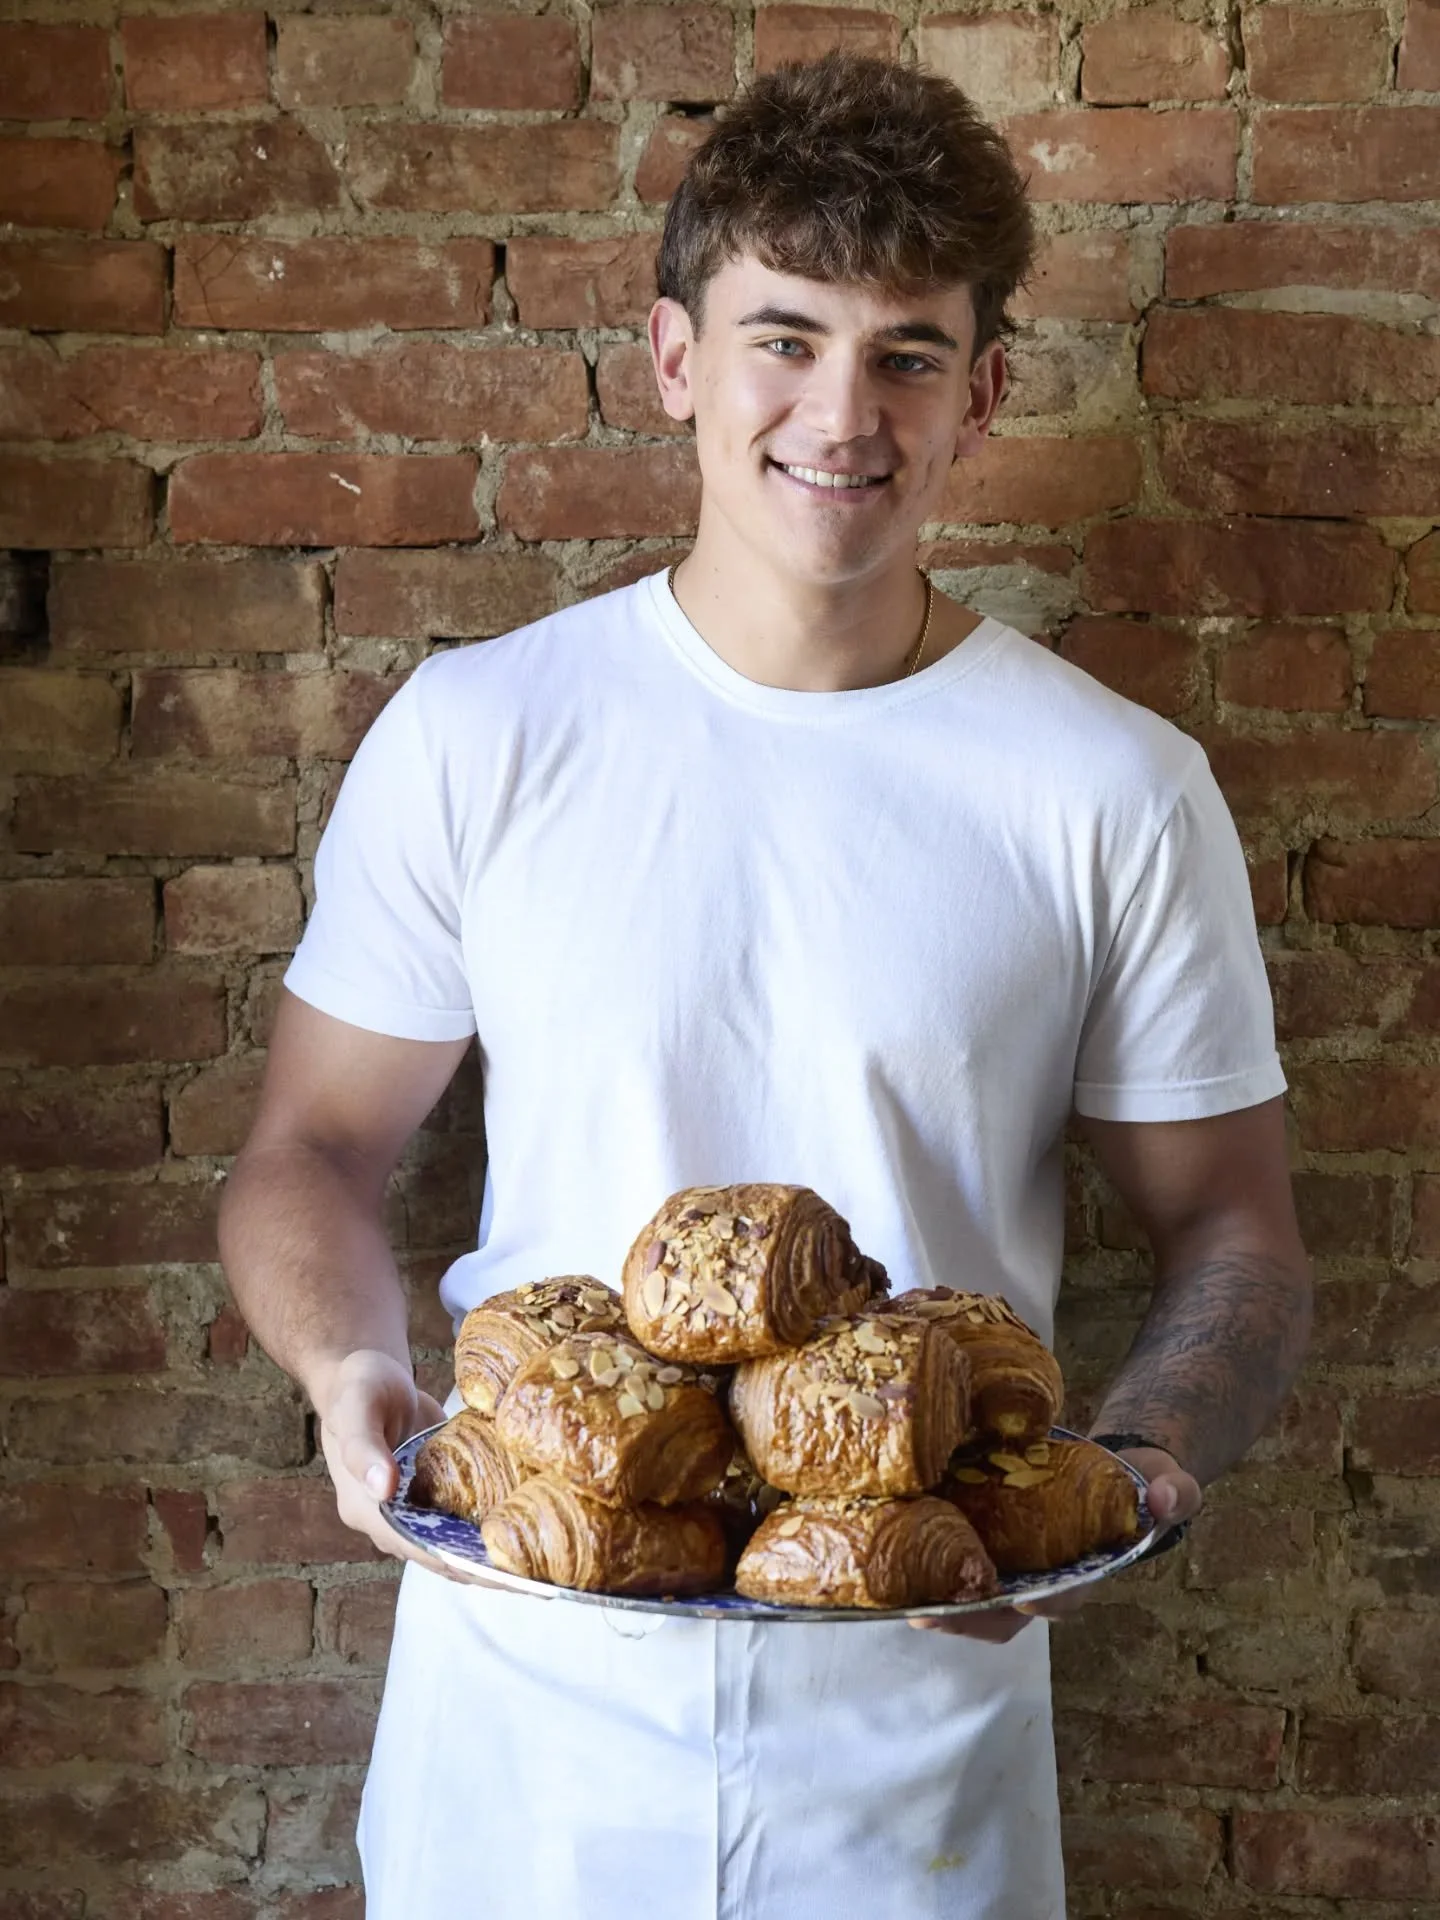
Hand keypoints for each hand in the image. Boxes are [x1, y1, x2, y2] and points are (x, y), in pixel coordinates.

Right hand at [313, 1348, 516, 1591]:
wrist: (367, 1371)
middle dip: (487, 1569)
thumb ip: (364, 1448)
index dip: (459, 1564)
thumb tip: (384, 1488)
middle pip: (442, 1554)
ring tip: (542, 1566)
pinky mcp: (435, 1491)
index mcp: (368, 1511)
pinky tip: (527, 1527)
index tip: (501, 1576)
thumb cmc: (357, 1387)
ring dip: (493, 1554)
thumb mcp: (356, 1410)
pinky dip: (490, 1523)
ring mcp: (415, 1507)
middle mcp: (392, 1519)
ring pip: (456, 1540)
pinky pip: (463, 1514)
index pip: (419, 1548)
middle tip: (539, 1579)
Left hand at [910, 1445, 1202, 1639]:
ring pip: (970, 1598)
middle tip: (936, 1613)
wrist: (1112, 1467)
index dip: (1045, 1603)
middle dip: (971, 1617)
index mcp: (1082, 1574)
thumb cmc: (1140, 1486)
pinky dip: (927, 1564)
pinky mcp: (982, 1536)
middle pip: (1003, 1615)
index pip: (1062, 1598)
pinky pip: (953, 1562)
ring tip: (903, 1599)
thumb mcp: (1168, 1486)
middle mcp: (1040, 1579)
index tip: (1027, 1600)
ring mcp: (1008, 1562)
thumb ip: (1176, 1493)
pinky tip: (894, 1558)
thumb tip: (1168, 1495)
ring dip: (939, 1601)